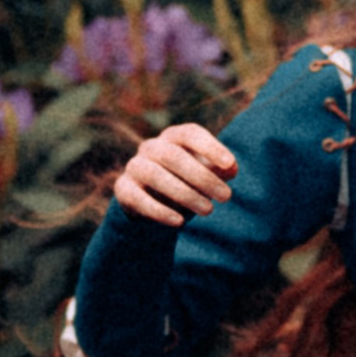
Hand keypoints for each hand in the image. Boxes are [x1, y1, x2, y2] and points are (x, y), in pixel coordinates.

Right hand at [112, 124, 238, 226]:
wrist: (154, 207)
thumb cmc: (187, 184)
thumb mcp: (206, 176)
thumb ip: (219, 170)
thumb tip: (231, 168)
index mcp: (173, 138)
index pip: (190, 134)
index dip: (210, 146)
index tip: (229, 163)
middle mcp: (151, 147)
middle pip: (173, 156)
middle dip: (202, 176)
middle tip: (226, 196)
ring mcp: (134, 167)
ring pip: (155, 175)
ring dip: (184, 193)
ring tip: (208, 210)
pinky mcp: (123, 189)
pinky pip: (138, 198)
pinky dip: (159, 211)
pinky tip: (179, 223)